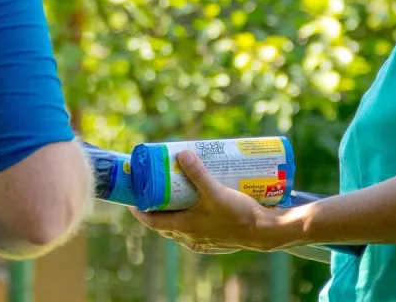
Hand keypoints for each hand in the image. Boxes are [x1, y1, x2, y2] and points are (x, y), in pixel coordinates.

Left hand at [130, 151, 284, 253]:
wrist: (264, 233)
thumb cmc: (238, 214)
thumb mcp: (216, 191)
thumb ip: (199, 173)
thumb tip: (183, 154)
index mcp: (185, 228)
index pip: (152, 222)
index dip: (139, 212)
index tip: (132, 201)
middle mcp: (190, 238)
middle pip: (165, 224)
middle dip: (157, 209)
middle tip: (155, 192)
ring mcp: (203, 241)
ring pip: (181, 228)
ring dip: (175, 213)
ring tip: (176, 195)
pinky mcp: (216, 241)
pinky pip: (196, 231)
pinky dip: (191, 219)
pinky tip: (199, 207)